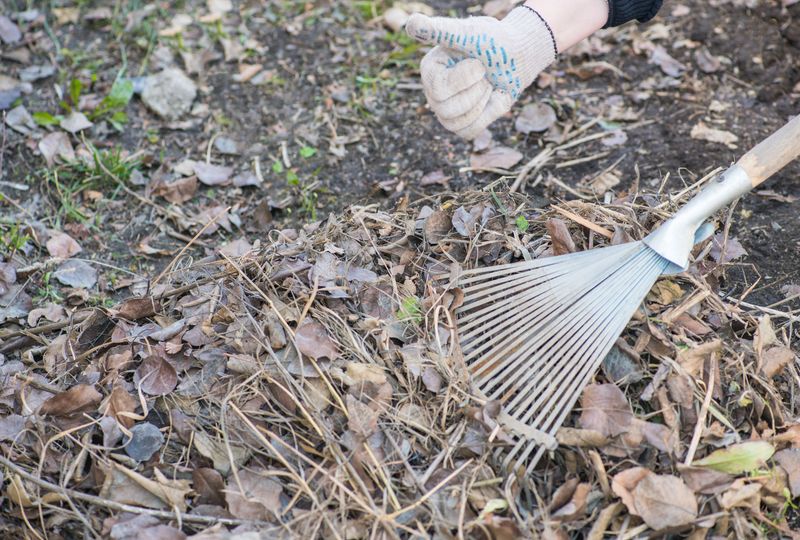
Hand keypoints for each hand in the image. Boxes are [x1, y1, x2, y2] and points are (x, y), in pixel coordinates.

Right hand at [406, 7, 556, 138]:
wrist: (516, 59)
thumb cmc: (493, 43)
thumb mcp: (469, 34)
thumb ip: (440, 31)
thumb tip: (411, 23)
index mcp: (429, 69)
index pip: (439, 89)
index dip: (466, 78)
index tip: (479, 63)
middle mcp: (432, 91)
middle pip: (447, 109)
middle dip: (476, 91)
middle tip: (485, 74)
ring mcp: (444, 111)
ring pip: (458, 122)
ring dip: (481, 102)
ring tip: (487, 84)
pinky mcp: (459, 125)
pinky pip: (469, 131)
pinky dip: (486, 115)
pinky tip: (489, 99)